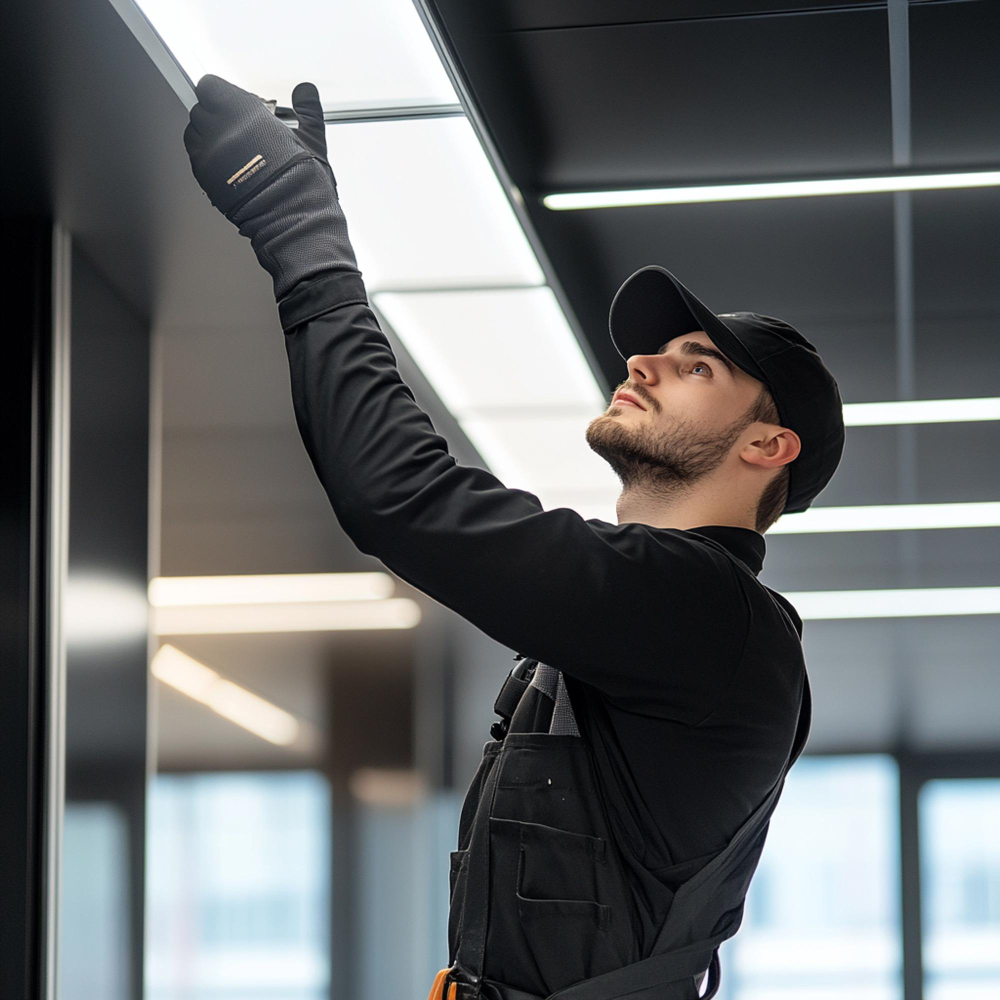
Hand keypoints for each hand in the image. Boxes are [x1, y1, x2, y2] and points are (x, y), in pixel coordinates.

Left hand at [183, 75, 358, 298]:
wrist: (291, 218)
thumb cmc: (300, 181)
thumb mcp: (310, 138)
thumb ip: (306, 109)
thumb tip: (306, 92)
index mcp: (241, 111)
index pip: (210, 86)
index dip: (221, 94)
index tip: (231, 102)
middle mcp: (218, 129)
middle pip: (201, 109)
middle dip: (216, 116)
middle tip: (237, 130)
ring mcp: (208, 154)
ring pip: (194, 133)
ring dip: (208, 137)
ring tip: (231, 150)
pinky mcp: (203, 177)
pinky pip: (196, 158)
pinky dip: (208, 159)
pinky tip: (228, 167)